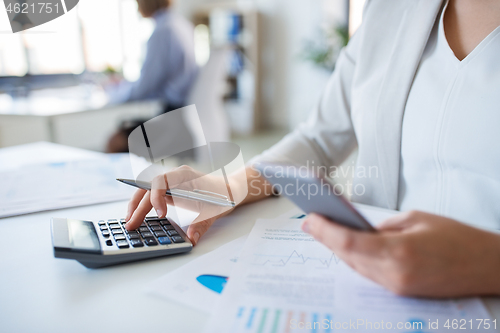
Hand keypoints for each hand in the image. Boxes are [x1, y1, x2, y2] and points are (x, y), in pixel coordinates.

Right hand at [124, 165, 237, 244]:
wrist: (228, 190)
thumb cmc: (222, 196)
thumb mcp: (213, 211)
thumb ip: (201, 225)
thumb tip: (192, 239)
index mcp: (184, 174)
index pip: (161, 180)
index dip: (156, 196)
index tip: (160, 215)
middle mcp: (173, 176)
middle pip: (149, 188)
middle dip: (138, 206)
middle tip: (131, 224)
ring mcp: (169, 183)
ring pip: (146, 191)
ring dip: (136, 206)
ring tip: (129, 223)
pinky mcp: (168, 191)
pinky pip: (151, 196)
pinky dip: (142, 206)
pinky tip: (136, 218)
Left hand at [302, 211, 499, 296]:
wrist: (488, 267)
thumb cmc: (459, 238)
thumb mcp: (419, 219)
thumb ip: (386, 226)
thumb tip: (363, 230)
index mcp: (398, 252)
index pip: (349, 243)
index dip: (325, 230)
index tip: (310, 217)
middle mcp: (394, 275)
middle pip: (347, 256)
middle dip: (325, 238)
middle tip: (310, 221)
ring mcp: (397, 287)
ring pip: (356, 267)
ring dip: (338, 249)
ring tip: (323, 231)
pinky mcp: (402, 292)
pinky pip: (369, 274)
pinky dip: (355, 259)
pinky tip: (347, 247)